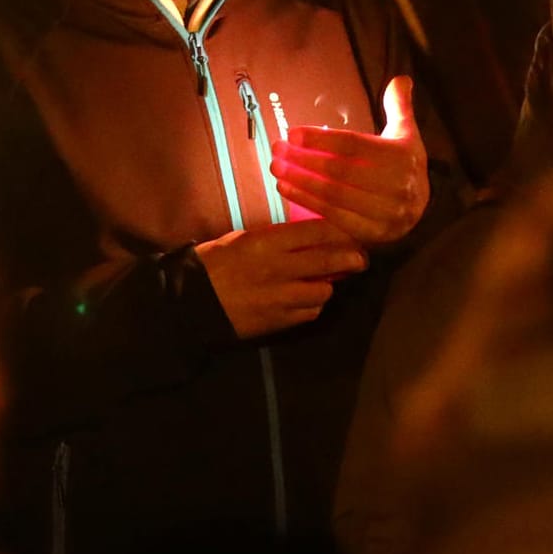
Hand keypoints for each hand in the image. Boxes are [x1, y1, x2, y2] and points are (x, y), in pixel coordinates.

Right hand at [198, 220, 366, 338]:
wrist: (191, 301)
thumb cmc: (215, 262)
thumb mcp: (246, 239)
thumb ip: (279, 238)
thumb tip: (312, 239)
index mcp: (267, 243)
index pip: (317, 232)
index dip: (340, 232)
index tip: (352, 233)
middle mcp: (278, 268)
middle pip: (328, 261)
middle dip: (351, 258)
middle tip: (361, 259)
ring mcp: (280, 297)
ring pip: (323, 291)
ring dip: (327, 285)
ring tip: (323, 282)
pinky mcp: (278, 321)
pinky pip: (310, 313)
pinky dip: (312, 306)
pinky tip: (306, 300)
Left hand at [270, 76, 428, 244]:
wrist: (423, 208)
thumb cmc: (404, 165)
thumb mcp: (407, 133)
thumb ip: (399, 106)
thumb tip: (400, 79)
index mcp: (400, 157)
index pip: (353, 146)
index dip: (321, 139)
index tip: (292, 133)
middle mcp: (395, 185)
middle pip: (340, 172)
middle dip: (303, 161)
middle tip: (277, 150)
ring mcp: (385, 212)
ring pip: (334, 196)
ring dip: (300, 183)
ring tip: (277, 170)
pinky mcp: (373, 233)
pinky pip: (335, 218)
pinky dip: (308, 204)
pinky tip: (287, 190)